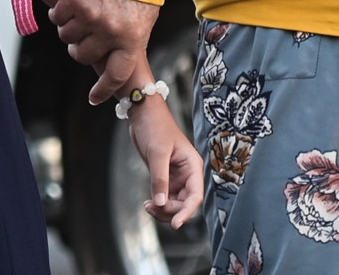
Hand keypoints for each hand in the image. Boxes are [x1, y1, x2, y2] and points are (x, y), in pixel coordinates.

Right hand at [49, 0, 160, 102]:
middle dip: (82, 49)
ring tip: (81, 15)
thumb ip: (131, 38)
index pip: (116, 75)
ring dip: (70, 30)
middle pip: (83, 55)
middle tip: (86, 36)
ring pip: (67, 37)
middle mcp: (109, 30)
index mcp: (132, 38)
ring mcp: (89, 15)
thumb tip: (118, 59)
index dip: (104, 89)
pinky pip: (57, 17)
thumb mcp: (145, 16)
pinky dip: (60, 13)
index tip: (94, 98)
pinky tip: (70, 4)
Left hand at [128, 89, 203, 228]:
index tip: (175, 224)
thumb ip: (159, 179)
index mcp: (193, 166)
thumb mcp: (157, 153)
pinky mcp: (165, 176)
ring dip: (163, 209)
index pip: (195, 196)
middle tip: (152, 208)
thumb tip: (160, 203)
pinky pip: (165, 197)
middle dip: (170, 210)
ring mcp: (176, 176)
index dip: (186, 212)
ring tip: (147, 206)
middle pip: (185, 203)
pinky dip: (158, 203)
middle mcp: (187, 174)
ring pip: (174, 203)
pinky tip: (147, 203)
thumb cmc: (155, 126)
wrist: (143, 113)